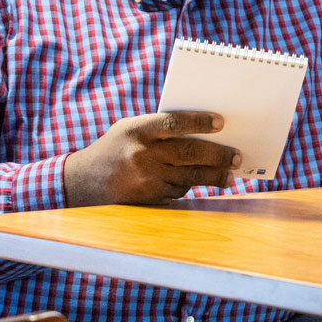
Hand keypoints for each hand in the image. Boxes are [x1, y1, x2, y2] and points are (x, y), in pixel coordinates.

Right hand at [63, 112, 239, 206]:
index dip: (200, 122)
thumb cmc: (117, 147)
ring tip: (229, 174)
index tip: (221, 122)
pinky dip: (191, 187)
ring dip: (213, 176)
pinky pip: (178, 192)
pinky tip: (202, 182)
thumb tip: (205, 131)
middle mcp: (142, 155)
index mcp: (137, 130)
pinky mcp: (148, 199)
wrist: (83, 181)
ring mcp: (145, 180)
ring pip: (189, 177)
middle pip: (189, 153)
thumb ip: (161, 127)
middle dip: (218, 155)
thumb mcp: (131, 128)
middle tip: (237, 156)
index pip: (174, 123)